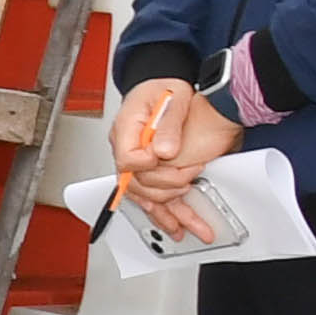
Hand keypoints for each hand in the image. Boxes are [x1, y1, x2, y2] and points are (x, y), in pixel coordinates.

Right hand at [107, 77, 242, 242]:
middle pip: (136, 182)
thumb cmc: (166, 88)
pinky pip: (151, 196)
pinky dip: (163, 212)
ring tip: (186, 226)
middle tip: (189, 182)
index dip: (146, 165)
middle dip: (165, 188)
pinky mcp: (148, 170)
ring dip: (166, 213)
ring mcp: (136, 162)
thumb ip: (168, 123)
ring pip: (144, 195)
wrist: (167, 88)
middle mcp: (127, 148)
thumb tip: (164, 151)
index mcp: (126, 129)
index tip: (166, 159)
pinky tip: (175, 224)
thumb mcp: (172, 97)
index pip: (128, 158)